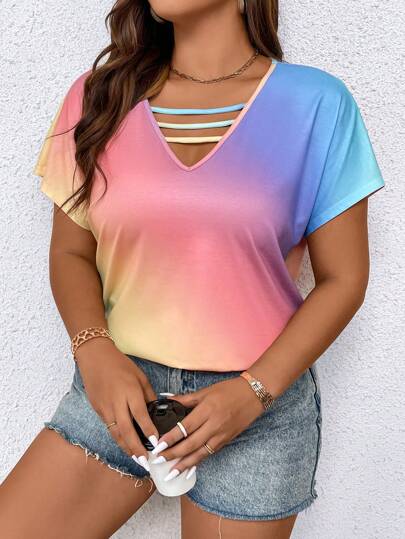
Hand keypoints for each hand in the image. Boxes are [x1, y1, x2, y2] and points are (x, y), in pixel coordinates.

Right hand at [74, 338, 158, 471]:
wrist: (94, 358)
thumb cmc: (120, 365)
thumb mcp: (140, 377)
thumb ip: (148, 395)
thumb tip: (155, 412)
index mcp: (130, 391)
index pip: (140, 415)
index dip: (148, 431)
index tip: (156, 443)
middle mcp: (116, 402)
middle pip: (126, 430)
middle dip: (136, 448)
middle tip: (145, 461)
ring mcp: (105, 407)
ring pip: (115, 433)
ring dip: (126, 447)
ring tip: (137, 459)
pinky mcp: (98, 410)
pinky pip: (109, 427)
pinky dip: (118, 438)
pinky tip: (126, 445)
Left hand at [149, 375, 264, 480]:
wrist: (253, 395)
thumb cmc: (228, 390)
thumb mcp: (205, 391)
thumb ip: (185, 399)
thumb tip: (167, 399)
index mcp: (207, 410)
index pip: (185, 427)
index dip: (171, 438)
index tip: (158, 445)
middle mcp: (214, 425)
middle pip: (191, 444)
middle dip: (173, 454)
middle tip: (158, 461)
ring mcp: (221, 435)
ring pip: (200, 453)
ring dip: (184, 464)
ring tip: (171, 473)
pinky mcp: (226, 440)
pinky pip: (210, 453)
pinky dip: (198, 462)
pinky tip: (189, 469)